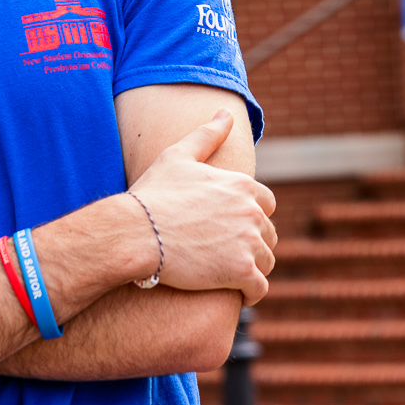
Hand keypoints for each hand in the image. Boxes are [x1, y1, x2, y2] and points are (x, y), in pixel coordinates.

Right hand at [127, 110, 276, 304]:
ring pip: (266, 261)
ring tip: (227, 274)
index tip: (231, 228)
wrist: (136, 232)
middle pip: (268, 234)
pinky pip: (260, 288)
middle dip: (252, 244)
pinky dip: (251, 293)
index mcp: (243, 185)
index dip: (251, 217)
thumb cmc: (153, 194)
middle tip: (225, 254)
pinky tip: (235, 293)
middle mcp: (252, 212)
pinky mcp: (242, 271)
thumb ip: (207, 134)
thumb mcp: (178, 155)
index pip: (267, 204)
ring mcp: (249, 242)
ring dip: (252, 269)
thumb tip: (226, 112)